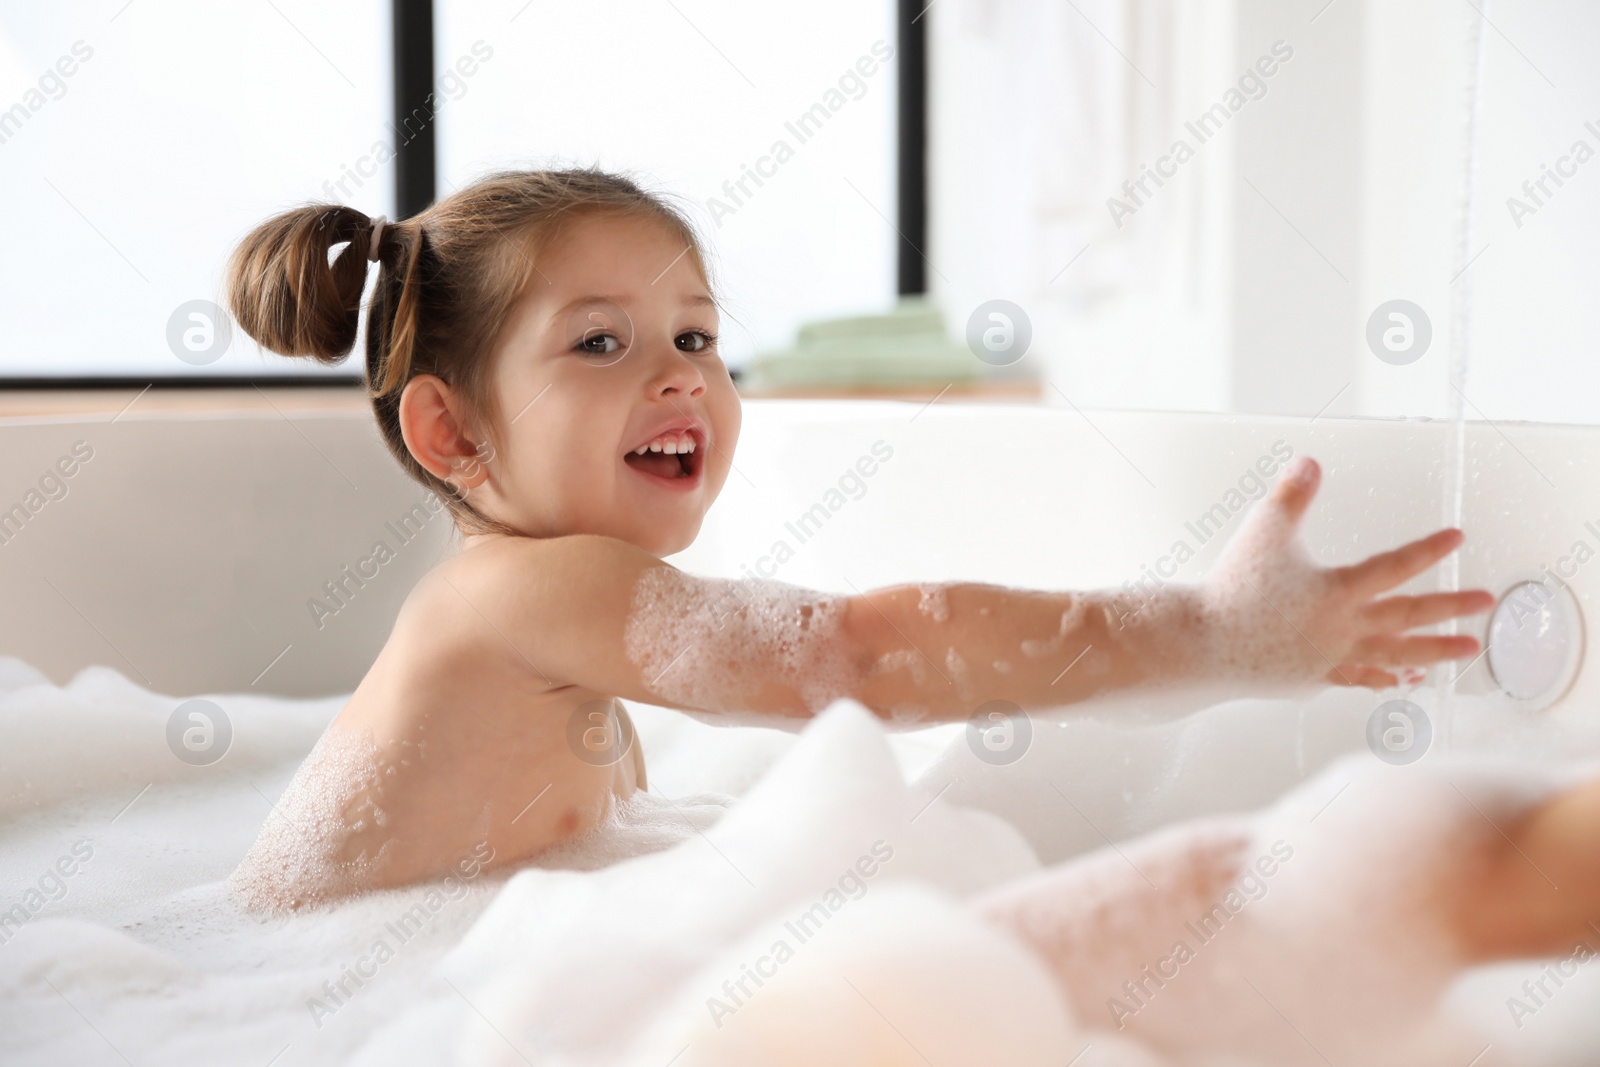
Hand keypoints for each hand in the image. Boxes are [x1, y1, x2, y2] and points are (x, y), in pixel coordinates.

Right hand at [1200, 456, 1493, 688]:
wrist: (1203, 644)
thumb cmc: (1231, 589)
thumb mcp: (1262, 532)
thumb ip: (1290, 496)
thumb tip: (1309, 463)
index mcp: (1338, 590)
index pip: (1395, 566)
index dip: (1428, 550)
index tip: (1456, 539)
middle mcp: (1344, 627)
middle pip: (1409, 615)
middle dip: (1451, 607)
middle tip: (1486, 603)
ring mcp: (1332, 657)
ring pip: (1396, 654)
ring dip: (1435, 651)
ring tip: (1466, 650)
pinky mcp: (1314, 678)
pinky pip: (1361, 678)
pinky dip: (1385, 677)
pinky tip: (1402, 679)